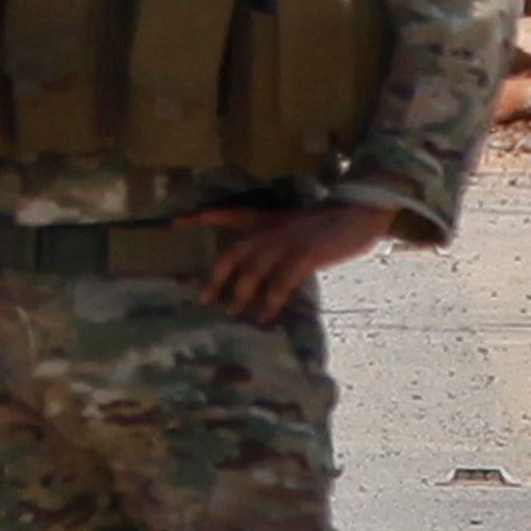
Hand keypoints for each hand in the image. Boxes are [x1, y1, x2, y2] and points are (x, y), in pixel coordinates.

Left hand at [206, 198, 394, 324]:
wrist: (356, 213)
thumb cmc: (326, 223)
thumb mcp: (292, 224)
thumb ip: (273, 239)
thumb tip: (257, 267)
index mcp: (266, 219)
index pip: (226, 213)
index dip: (199, 217)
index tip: (174, 222)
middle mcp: (269, 229)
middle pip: (232, 254)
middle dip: (216, 278)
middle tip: (205, 299)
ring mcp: (285, 243)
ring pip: (251, 273)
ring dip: (240, 297)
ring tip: (233, 315)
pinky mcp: (303, 256)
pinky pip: (279, 285)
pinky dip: (269, 303)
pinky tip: (264, 317)